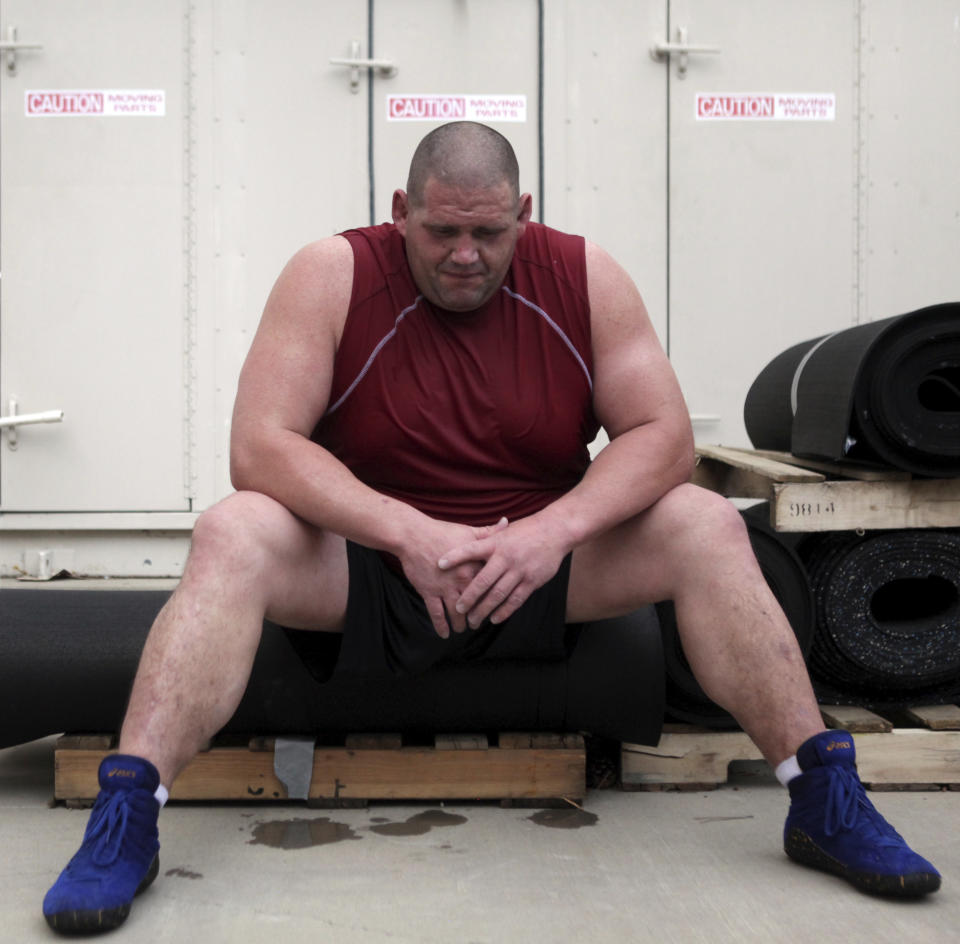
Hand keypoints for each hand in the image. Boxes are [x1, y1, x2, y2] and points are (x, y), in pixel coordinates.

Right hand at [396, 517, 508, 637]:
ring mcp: (444, 588)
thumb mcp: (468, 531)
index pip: (489, 586)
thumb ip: (489, 532)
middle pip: (475, 604)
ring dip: (461, 623)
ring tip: (464, 628)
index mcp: (473, 565)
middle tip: (480, 622)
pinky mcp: (429, 593)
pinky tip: (445, 634)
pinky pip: (436, 614)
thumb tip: (506, 522)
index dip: (494, 597)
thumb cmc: (441, 531)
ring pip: (456, 613)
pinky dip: (441, 626)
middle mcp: (461, 580)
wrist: (413, 535)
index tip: (497, 604)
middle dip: (479, 616)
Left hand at [437, 512, 572, 628]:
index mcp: (496, 543)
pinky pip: (516, 600)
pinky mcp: (532, 581)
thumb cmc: (526, 531)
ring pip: (498, 594)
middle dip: (469, 597)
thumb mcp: (504, 533)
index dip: (455, 556)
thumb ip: (486, 541)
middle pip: (483, 581)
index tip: (439, 564)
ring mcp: (520, 570)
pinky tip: (494, 619)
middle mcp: (506, 557)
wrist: (555, 531)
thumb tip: (463, 545)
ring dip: (484, 609)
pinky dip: (504, 611)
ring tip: (473, 620)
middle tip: (457, 609)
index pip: (471, 549)